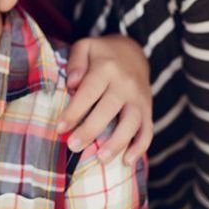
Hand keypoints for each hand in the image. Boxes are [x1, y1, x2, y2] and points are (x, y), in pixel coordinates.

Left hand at [57, 34, 151, 165]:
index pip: (89, 91)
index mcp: (106, 68)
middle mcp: (125, 84)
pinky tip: (127, 161)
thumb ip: (75, 62)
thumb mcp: (86, 47)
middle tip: (73, 146)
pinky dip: (140, 147)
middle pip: (109, 110)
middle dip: (90, 130)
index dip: (74, 111)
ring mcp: (139, 99)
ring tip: (100, 159)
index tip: (60, 127)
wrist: (134, 52)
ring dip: (117, 143)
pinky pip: (148, 131)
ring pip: (132, 123)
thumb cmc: (102, 54)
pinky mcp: (148, 110)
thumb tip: (72, 83)